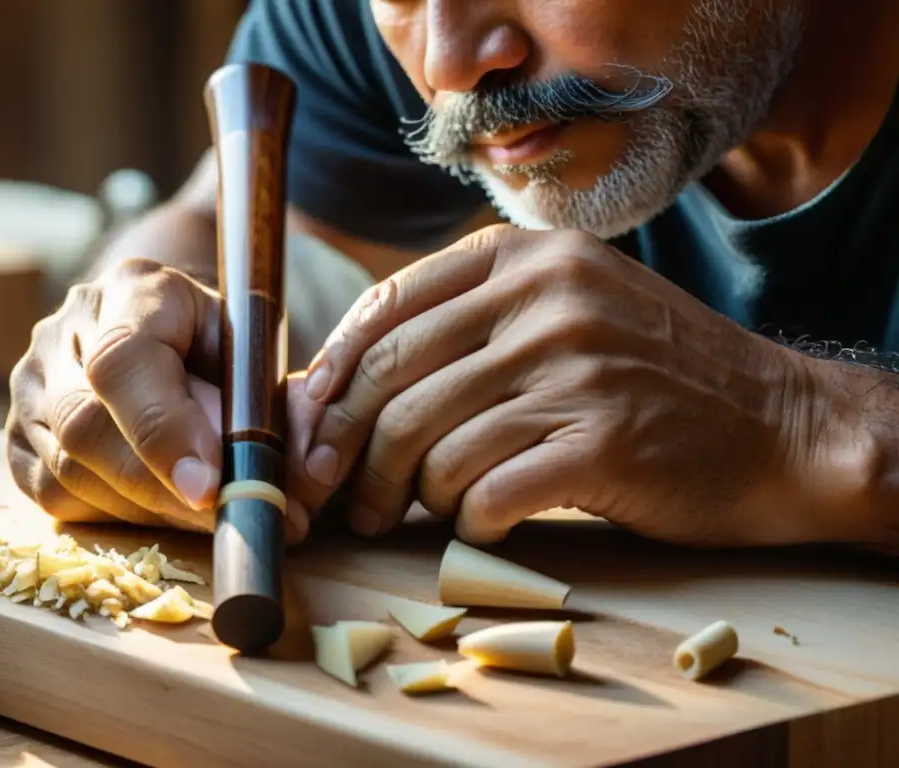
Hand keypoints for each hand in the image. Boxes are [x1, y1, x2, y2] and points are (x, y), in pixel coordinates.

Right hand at [6, 258, 315, 542]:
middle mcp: (66, 331)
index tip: (211, 485)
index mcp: (134, 291)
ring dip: (148, 510)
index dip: (164, 429)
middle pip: (87, 426)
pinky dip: (117, 515)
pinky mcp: (19, 437)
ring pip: (69, 469)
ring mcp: (32, 385)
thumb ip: (287, 409)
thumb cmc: (225, 348)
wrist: (173, 335)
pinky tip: (165, 511)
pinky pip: (55, 494)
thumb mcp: (265, 360)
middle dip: (163, 490)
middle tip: (229, 521)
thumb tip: (306, 481)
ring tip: (212, 517)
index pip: (124, 360)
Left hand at [292, 225, 823, 547]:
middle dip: (344, 452)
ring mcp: (575, 367)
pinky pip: (485, 494)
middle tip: (337, 499)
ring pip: (431, 445)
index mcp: (522, 257)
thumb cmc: (650, 373)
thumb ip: (463, 330)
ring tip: (414, 512)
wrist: (777, 423)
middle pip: (393, 382)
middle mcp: (544, 300)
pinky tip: (482, 522)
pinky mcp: (601, 442)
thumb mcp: (560, 311)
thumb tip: (340, 389)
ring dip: (406, 495)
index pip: (384, 311)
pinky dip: (466, 521)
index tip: (304, 434)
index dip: (327, 380)